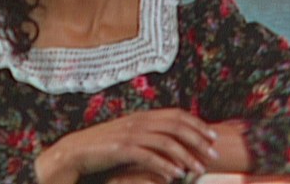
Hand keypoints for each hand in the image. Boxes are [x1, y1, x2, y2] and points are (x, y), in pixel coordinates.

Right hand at [34, 108, 218, 183]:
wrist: (75, 152)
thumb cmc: (104, 147)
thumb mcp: (128, 136)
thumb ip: (148, 135)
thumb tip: (171, 142)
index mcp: (142, 116)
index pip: (177, 114)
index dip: (197, 124)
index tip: (213, 136)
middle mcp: (138, 121)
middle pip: (176, 126)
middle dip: (199, 140)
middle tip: (215, 154)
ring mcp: (130, 134)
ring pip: (167, 142)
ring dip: (186, 155)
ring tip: (200, 169)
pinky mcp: (121, 149)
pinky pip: (149, 156)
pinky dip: (165, 165)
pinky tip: (176, 175)